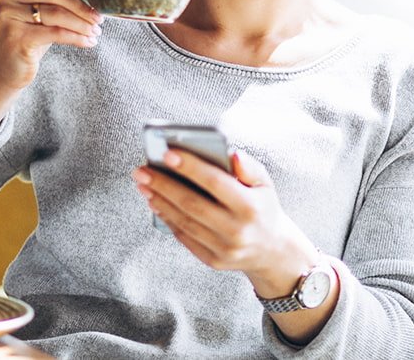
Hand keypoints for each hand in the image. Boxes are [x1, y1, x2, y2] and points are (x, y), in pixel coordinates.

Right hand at [0, 0, 102, 132]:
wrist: (7, 66)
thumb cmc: (30, 29)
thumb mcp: (41, 1)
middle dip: (82, 3)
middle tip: (99, 16)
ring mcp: (7, 15)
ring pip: (56, 13)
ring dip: (83, 23)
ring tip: (96, 31)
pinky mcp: (15, 38)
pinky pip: (55, 33)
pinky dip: (77, 37)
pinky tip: (89, 42)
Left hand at [132, 149, 318, 297]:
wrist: (272, 250)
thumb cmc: (263, 208)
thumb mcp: (266, 184)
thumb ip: (250, 166)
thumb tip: (231, 153)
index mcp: (251, 206)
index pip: (214, 182)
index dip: (189, 167)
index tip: (166, 153)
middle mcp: (237, 230)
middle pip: (192, 203)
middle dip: (163, 184)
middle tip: (142, 170)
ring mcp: (224, 248)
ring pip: (184, 221)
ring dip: (160, 200)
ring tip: (144, 184)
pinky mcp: (213, 260)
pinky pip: (184, 237)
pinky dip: (167, 218)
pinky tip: (156, 202)